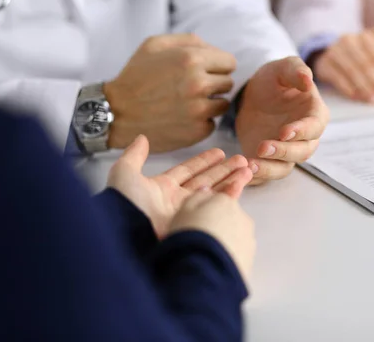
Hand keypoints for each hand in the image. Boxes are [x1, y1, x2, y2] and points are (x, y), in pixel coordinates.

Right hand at [103, 34, 236, 152]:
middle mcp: (199, 84)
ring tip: (187, 102)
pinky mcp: (198, 131)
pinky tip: (182, 117)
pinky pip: (212, 122)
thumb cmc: (136, 77)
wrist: (116, 114)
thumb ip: (189, 41)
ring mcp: (199, 109)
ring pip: (223, 104)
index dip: (217, 66)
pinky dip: (201, 121)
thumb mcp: (155, 45)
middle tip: (191, 88)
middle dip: (213, 84)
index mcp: (192, 59)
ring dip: (210, 103)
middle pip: (228, 83)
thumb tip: (214, 50)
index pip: (230, 62)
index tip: (204, 71)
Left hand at [107, 135, 252, 237]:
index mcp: (162, 189)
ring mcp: (189, 214)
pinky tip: (242, 183)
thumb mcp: (125, 174)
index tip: (220, 153)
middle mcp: (178, 202)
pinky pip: (218, 208)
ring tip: (249, 168)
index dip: (204, 162)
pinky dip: (231, 196)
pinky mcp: (198, 225)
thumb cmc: (125, 204)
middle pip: (206, 181)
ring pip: (215, 193)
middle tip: (242, 160)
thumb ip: (134, 156)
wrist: (128, 235)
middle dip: (224, 170)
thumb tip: (142, 138)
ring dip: (232, 179)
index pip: (188, 172)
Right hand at [169, 191, 255, 283]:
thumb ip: (196, 197)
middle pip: (228, 217)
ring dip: (224, 241)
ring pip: (235, 235)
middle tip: (198, 240)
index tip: (193, 222)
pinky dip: (228, 256)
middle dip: (216, 225)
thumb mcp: (183, 211)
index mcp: (226, 201)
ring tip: (205, 255)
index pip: (216, 200)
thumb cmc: (190, 237)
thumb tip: (207, 189)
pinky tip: (214, 264)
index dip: (203, 211)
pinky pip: (237, 253)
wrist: (204, 270)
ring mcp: (248, 239)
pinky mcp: (251, 259)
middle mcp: (242, 217)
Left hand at [236, 57, 328, 184]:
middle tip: (262, 147)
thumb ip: (296, 71)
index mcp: (314, 114)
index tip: (284, 132)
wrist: (253, 95)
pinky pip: (266, 174)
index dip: (301, 131)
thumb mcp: (283, 68)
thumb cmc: (274, 80)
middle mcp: (305, 138)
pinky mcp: (269, 161)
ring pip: (285, 167)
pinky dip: (256, 176)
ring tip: (249, 165)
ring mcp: (287, 152)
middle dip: (283, 152)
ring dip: (269, 168)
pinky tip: (242, 170)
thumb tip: (307, 80)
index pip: (314, 126)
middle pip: (302, 152)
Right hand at [314, 31, 373, 103]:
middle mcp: (349, 41)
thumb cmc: (356, 60)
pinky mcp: (323, 64)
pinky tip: (357, 97)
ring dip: (364, 88)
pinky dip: (348, 88)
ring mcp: (334, 51)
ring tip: (373, 100)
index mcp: (364, 38)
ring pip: (352, 71)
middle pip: (366, 64)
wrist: (328, 58)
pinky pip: (337, 77)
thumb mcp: (372, 58)